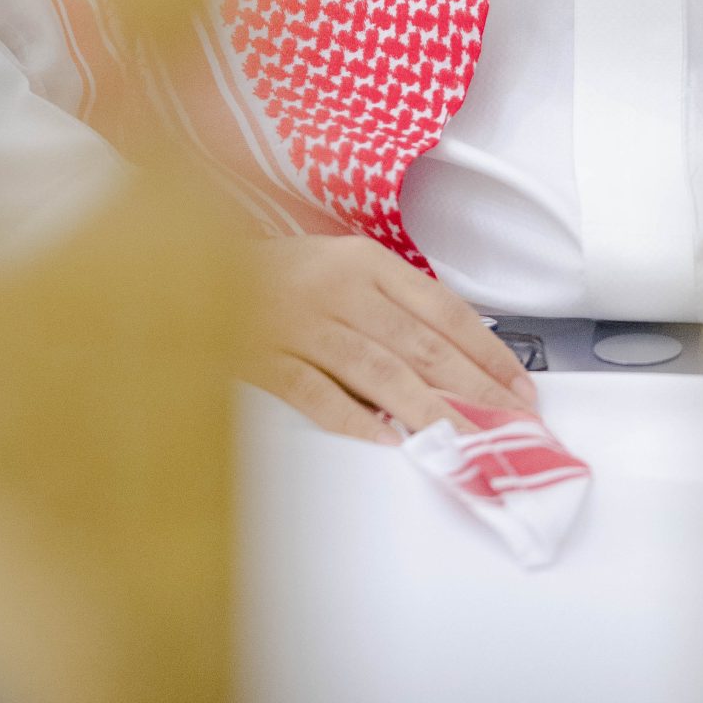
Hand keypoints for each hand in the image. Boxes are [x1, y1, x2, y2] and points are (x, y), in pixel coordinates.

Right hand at [247, 235, 538, 443]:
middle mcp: (338, 287)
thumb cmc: (272, 274)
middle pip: (419, 345)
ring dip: (429, 410)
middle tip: (511, 425)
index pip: (442, 310)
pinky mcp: (259, 354)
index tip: (519, 388)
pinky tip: (385, 439)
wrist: (183, 265)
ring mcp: (298, 322)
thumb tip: (451, 360)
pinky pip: (312, 391)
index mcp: (364, 261)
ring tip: (466, 441)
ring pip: (377, 370)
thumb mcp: (338, 268)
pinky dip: (350, 417)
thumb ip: (388, 305)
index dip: (486, 352)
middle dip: (474, 389)